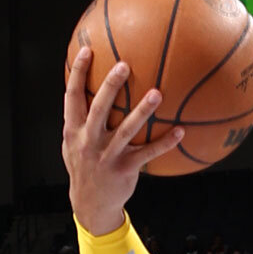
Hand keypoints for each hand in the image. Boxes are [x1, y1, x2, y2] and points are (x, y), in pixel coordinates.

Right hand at [61, 47, 184, 233]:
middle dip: (110, 85)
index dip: (77, 73)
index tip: (86, 50)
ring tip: (157, 94)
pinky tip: (180, 131)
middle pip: (99, 108)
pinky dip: (165, 143)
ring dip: (142, 111)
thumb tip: (88, 87)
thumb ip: (79, 119)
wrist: (90, 203)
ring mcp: (107, 155)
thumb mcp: (72, 143)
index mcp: (73, 130)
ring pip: (126, 130)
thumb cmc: (84, 166)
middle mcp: (88, 141)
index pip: (72, 97)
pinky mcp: (124, 169)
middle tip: (124, 64)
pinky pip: (148, 153)